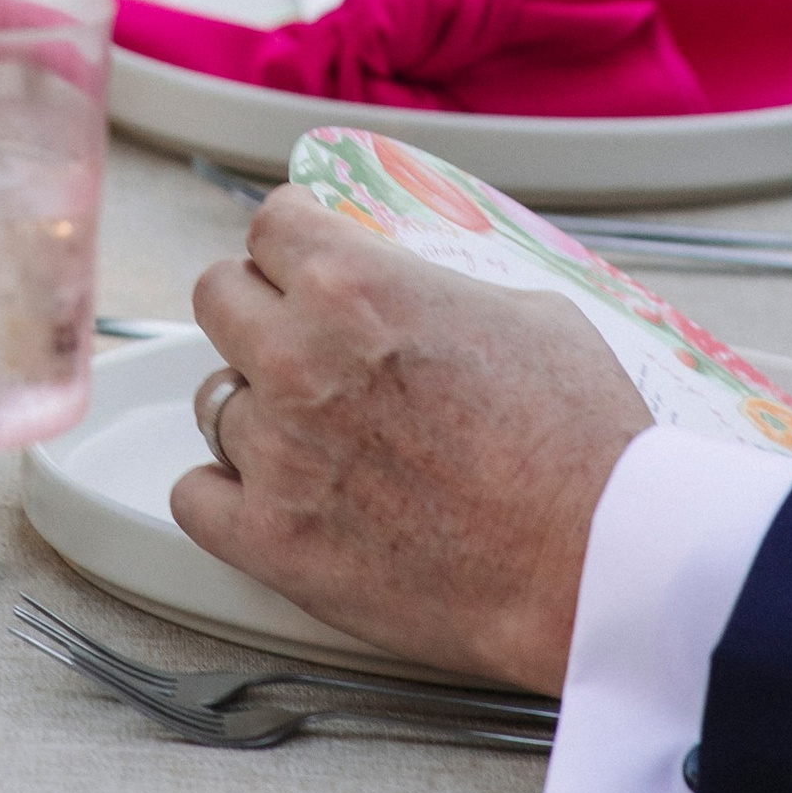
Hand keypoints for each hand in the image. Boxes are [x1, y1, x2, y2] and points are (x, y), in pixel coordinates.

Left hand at [167, 194, 647, 687]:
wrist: (597, 566)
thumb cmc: (582, 446)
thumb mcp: (529, 312)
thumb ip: (435, 288)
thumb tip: (407, 285)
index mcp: (357, 286)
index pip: (270, 226)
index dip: (293, 242)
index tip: (300, 260)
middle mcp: (300, 357)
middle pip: (218, 297)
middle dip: (257, 310)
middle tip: (299, 340)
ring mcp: (279, 450)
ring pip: (212, 398)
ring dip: (256, 408)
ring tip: (313, 433)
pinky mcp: (271, 539)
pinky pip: (194, 496)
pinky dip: (227, 494)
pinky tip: (276, 494)